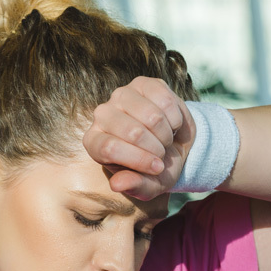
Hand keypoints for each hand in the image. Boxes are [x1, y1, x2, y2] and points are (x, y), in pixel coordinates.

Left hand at [82, 76, 195, 199]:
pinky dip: (175, 118)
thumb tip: (117, 185)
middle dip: (157, 148)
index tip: (157, 168)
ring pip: (152, 116)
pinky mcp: (142, 84)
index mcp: (94, 143)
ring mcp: (121, 96)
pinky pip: (166, 101)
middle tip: (161, 153)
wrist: (174, 145)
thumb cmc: (155, 169)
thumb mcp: (148, 185)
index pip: (110, 148)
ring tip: (165, 140)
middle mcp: (101, 115)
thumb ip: (133, 186)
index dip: (139, 160)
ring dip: (166, 134)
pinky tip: (171, 124)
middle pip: (133, 132)